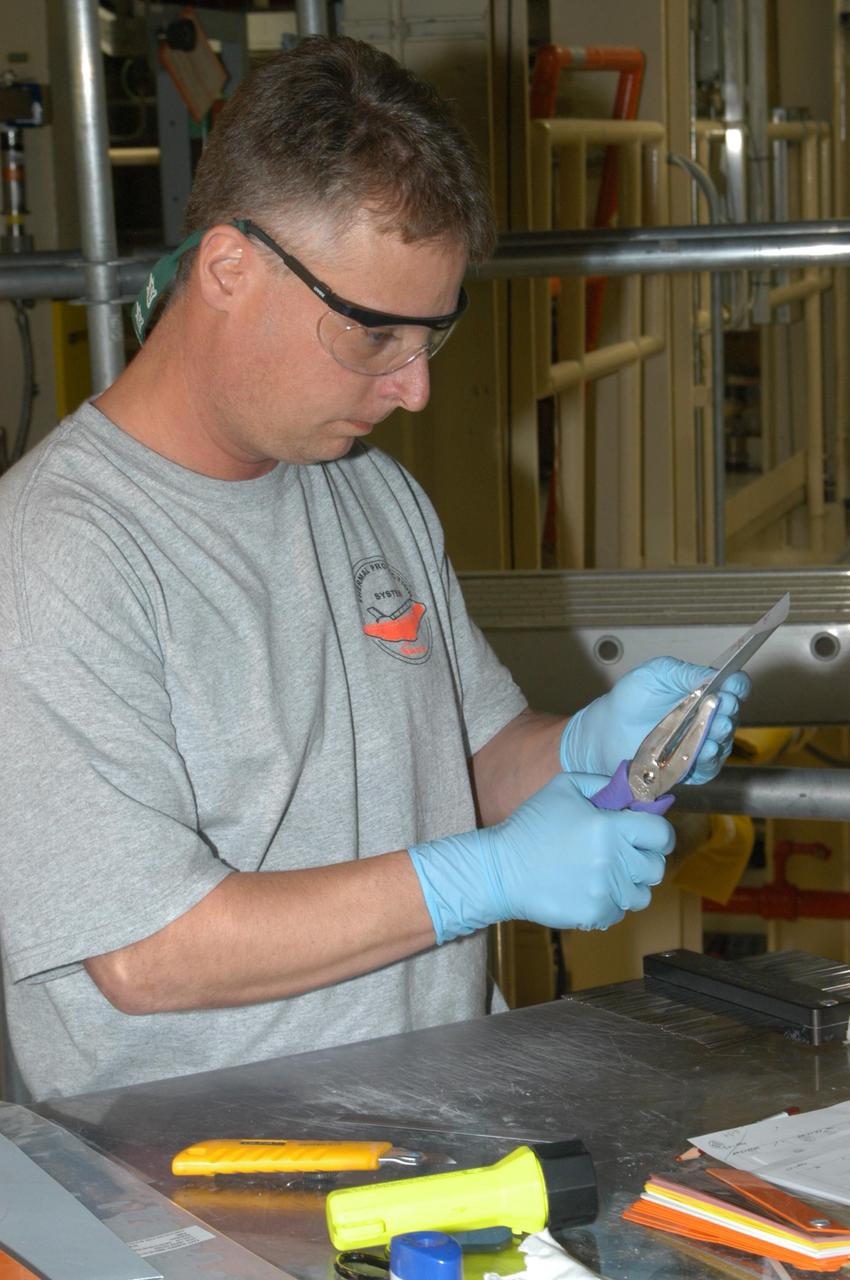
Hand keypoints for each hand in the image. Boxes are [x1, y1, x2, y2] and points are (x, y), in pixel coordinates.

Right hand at [408, 771, 674, 943]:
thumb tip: (633, 788)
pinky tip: (588, 889)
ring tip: (606, 874)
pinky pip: (619, 912)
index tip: (649, 835)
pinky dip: (609, 903)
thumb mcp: (563, 787)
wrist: (501, 870)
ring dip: (629, 884)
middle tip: (623, 854)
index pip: (661, 834)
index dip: (659, 834)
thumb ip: (602, 783)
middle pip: (656, 867)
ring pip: (641, 894)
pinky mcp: (594, 914)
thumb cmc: (531, 824)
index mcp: (609, 827)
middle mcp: (613, 861)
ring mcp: (605, 892)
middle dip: (644, 859)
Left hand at [559, 657, 749, 783]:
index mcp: (704, 692)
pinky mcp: (691, 767)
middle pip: (732, 715)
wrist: (606, 730)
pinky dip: (708, 759)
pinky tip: (705, 749)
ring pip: (723, 742)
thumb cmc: (630, 699)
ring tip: (715, 729)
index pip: (732, 687)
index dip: (736, 685)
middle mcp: (707, 718)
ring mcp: (701, 743)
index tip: (732, 684)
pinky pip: (707, 766)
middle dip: (729, 710)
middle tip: (724, 706)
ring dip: (720, 735)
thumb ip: (684, 672)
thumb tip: (712, 674)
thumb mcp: (656, 673)